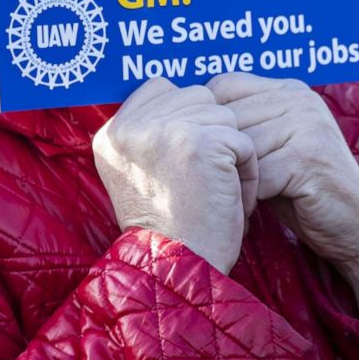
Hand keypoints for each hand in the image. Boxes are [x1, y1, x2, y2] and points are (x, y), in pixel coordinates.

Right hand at [93, 77, 256, 273]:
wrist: (175, 272)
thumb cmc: (168, 228)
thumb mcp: (138, 173)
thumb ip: (151, 131)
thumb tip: (192, 96)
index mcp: (111, 132)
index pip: (160, 87)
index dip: (186, 116)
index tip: (188, 158)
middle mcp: (130, 126)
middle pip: (196, 96)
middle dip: (212, 134)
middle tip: (204, 179)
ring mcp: (164, 130)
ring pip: (222, 115)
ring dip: (231, 151)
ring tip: (216, 189)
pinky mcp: (200, 142)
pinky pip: (242, 140)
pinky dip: (247, 171)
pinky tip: (231, 198)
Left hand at [208, 72, 358, 324]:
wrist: (357, 229)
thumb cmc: (301, 191)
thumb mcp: (268, 149)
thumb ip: (239, 129)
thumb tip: (179, 120)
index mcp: (287, 88)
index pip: (223, 85)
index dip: (208, 121)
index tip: (202, 154)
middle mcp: (298, 98)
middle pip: (228, 117)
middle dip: (215, 156)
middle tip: (210, 186)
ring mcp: (307, 124)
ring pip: (239, 147)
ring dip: (229, 180)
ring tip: (227, 201)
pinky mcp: (309, 157)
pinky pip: (257, 175)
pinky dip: (246, 198)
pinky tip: (245, 214)